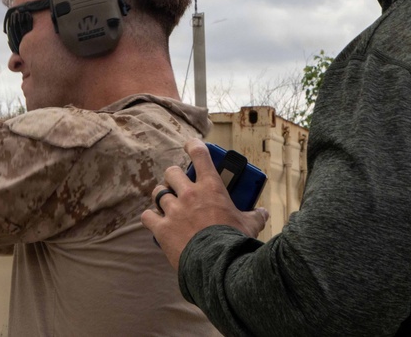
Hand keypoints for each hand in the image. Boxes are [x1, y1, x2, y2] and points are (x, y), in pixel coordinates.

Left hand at [141, 139, 268, 268]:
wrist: (218, 265)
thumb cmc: (235, 242)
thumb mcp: (250, 226)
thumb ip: (256, 216)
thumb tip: (263, 213)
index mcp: (211, 188)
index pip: (199, 155)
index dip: (192, 145)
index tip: (190, 145)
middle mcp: (189, 194)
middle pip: (171, 172)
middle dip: (173, 176)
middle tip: (177, 185)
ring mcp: (173, 210)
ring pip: (158, 192)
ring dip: (161, 196)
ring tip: (166, 203)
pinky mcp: (162, 228)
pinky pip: (147, 216)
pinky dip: (150, 217)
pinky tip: (154, 220)